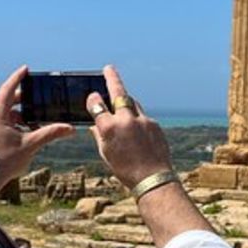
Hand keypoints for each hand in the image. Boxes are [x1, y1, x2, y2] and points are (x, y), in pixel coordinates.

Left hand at [0, 65, 74, 193]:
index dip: (18, 77)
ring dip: (21, 115)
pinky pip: (3, 124)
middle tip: (37, 98)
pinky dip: (15, 124)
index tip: (26, 69)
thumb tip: (69, 128)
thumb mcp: (30, 145)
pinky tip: (26, 133)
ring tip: (36, 121)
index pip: (8, 89)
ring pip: (6, 114)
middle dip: (25, 100)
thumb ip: (50, 133)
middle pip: (8, 101)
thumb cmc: (2, 162)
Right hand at [85, 66, 173, 188]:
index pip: (97, 104)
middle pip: (118, 92)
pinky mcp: (154, 124)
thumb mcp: (106, 154)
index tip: (93, 97)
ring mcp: (142, 120)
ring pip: (132, 102)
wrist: (153, 178)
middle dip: (112, 78)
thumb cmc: (125, 170)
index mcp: (108, 128)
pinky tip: (137, 130)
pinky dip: (137, 119)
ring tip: (121, 101)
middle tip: (108, 68)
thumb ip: (99, 135)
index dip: (93, 99)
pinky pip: (143, 116)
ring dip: (126, 100)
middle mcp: (125, 120)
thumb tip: (94, 124)